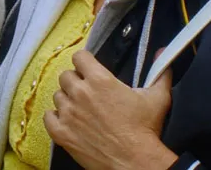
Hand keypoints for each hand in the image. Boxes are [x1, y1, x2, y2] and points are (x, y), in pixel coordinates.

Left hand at [43, 49, 176, 169]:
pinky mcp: (61, 133)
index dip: (85, 62)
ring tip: (80, 109)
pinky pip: (48, 116)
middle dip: (76, 81)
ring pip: (57, 95)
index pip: (79, 57)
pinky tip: (67, 121)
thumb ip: (159, 72)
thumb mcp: (157, 97)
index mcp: (100, 80)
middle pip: (66, 75)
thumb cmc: (145, 129)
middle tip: (87, 92)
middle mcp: (80, 93)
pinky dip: (55, 117)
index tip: (89, 70)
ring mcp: (68, 113)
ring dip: (67, 100)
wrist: (135, 161)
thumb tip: (162, 52)